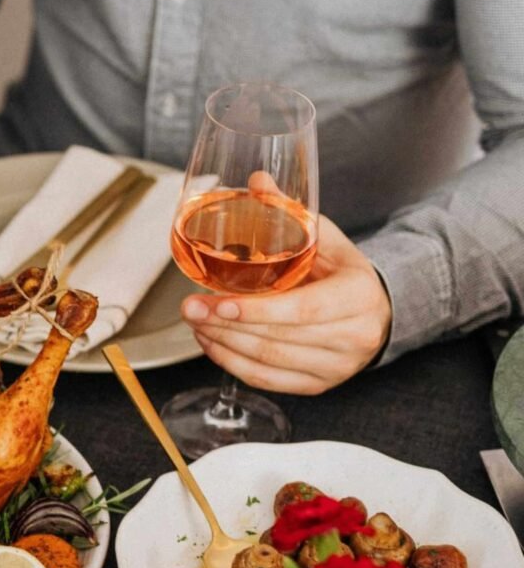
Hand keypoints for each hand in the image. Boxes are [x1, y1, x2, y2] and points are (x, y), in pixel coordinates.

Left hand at [181, 214, 390, 394]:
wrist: (379, 312)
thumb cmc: (345, 272)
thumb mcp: (327, 238)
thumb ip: (291, 213)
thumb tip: (255, 181)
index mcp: (358, 297)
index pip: (302, 310)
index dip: (257, 310)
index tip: (218, 302)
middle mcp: (353, 338)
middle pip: (277, 338)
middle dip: (224, 325)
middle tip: (189, 307)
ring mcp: (336, 368)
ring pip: (267, 361)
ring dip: (222, 343)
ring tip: (194, 321)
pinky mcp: (318, 386)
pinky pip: (266, 379)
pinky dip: (231, 362)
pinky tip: (211, 342)